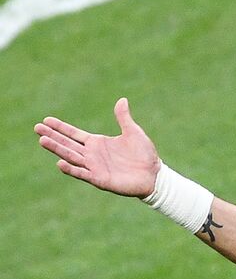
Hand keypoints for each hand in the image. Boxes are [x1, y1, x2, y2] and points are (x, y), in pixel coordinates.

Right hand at [34, 98, 159, 197]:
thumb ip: (124, 118)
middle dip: (53, 136)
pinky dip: (71, 169)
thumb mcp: (133, 132)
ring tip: (42, 140)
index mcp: (97, 143)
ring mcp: (94, 167)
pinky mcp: (99, 179)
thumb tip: (122, 100)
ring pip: (71, 157)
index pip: (74, 134)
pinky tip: (60, 163)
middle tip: (37, 128)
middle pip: (67, 144)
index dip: (61, 127)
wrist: (154, 175)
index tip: (46, 120)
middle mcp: (92, 154)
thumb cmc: (144, 155)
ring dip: (57, 149)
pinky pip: (82, 174)